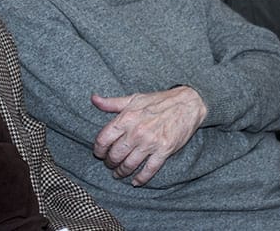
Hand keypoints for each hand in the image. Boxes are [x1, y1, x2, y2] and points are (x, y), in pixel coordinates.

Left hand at [91, 86, 206, 185]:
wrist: (186, 104)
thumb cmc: (158, 101)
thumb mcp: (133, 98)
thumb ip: (111, 103)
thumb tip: (93, 99)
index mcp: (126, 118)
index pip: (104, 139)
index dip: (98, 150)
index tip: (99, 153)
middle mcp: (136, 132)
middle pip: (115, 155)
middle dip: (110, 163)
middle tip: (110, 164)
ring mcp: (150, 143)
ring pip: (129, 164)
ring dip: (121, 172)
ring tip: (118, 174)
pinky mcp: (164, 151)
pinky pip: (149, 170)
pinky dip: (141, 179)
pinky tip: (135, 182)